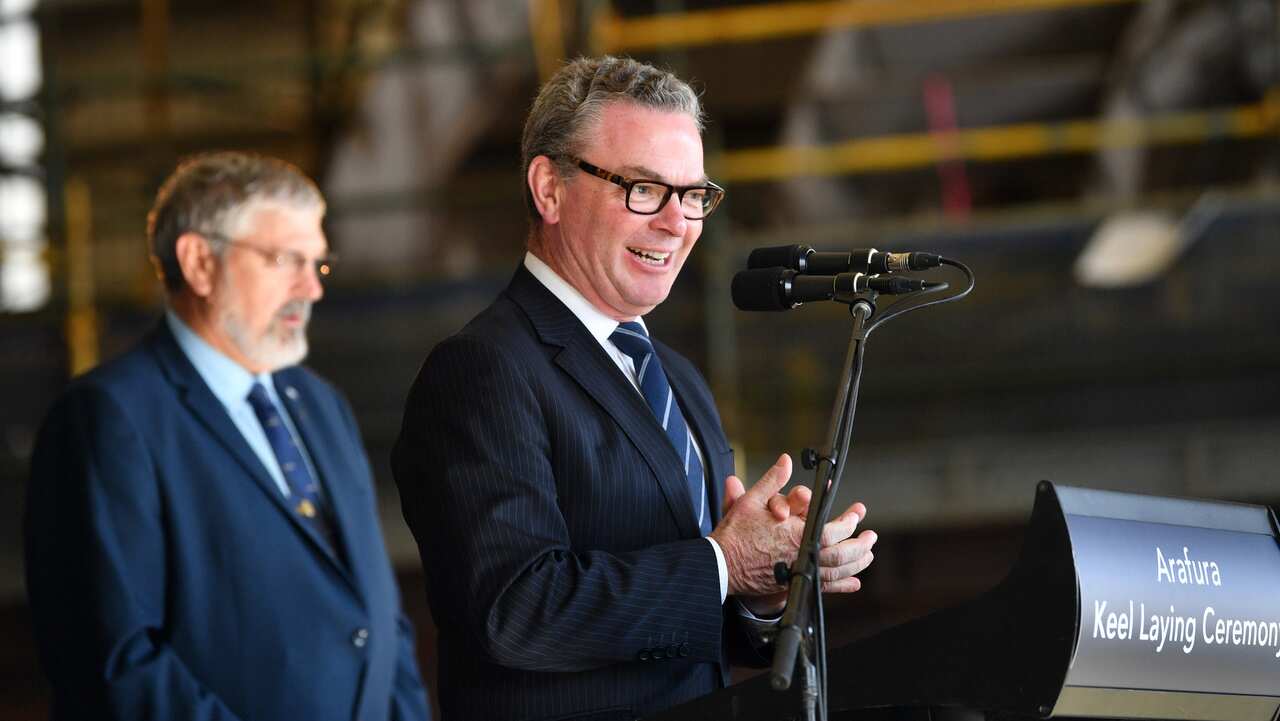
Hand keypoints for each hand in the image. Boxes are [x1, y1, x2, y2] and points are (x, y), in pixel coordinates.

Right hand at [713, 455, 876, 614]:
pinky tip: (853, 583)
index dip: (850, 522)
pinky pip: (824, 587)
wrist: (721, 565)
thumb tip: (785, 460)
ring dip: (856, 564)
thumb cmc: (734, 534)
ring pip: (836, 571)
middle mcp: (801, 555)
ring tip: (867, 556)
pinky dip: (841, 585)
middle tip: (871, 537)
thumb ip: (772, 480)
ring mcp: (798, 572)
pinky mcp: (793, 585)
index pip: (833, 530)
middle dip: (860, 545)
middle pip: (842, 553)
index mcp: (795, 534)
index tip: (858, 513)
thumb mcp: (751, 501)